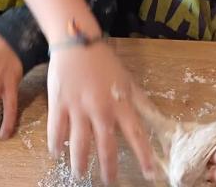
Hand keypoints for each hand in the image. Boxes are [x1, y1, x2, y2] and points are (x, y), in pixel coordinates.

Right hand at [47, 43, 154, 183]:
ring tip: (79, 174)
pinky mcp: (58, 103)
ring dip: (80, 162)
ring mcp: (78, 107)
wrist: (76, 43)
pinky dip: (56, 144)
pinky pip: (56, 129)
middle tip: (109, 182)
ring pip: (79, 143)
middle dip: (108, 168)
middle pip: (106, 145)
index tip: (150, 175)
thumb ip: (141, 103)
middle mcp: (101, 109)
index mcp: (121, 103)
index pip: (136, 135)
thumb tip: (159, 121)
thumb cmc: (104, 62)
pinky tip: (56, 154)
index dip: (144, 156)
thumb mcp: (128, 81)